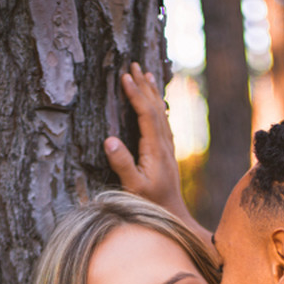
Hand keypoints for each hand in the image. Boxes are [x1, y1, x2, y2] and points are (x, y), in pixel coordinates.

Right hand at [105, 63, 187, 217]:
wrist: (173, 218)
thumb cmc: (150, 206)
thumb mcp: (133, 188)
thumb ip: (122, 165)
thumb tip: (109, 140)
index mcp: (155, 150)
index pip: (146, 115)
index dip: (135, 95)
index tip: (125, 77)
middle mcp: (164, 146)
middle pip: (156, 108)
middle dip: (145, 86)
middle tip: (135, 65)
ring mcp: (167, 150)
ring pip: (161, 114)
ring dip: (153, 93)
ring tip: (148, 75)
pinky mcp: (167, 155)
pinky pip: (163, 124)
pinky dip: (158, 109)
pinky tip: (157, 106)